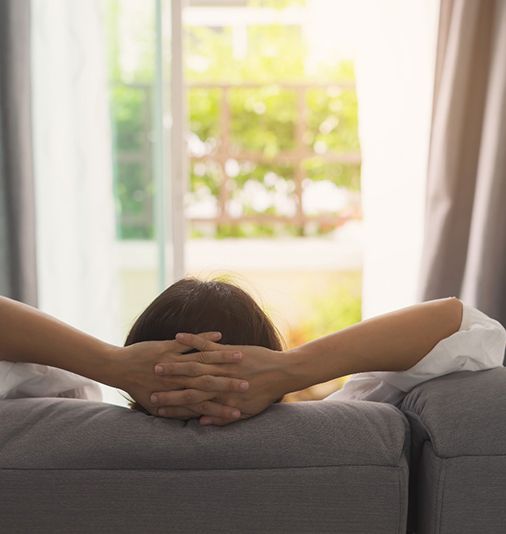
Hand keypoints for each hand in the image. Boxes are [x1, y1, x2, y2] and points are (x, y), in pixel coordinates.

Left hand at [104, 332, 248, 418]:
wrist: (117, 369)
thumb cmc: (137, 387)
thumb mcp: (157, 405)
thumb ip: (179, 412)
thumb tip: (199, 423)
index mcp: (176, 395)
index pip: (205, 404)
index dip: (223, 408)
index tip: (241, 410)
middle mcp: (178, 380)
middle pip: (209, 383)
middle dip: (230, 384)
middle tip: (248, 385)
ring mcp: (174, 362)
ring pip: (203, 361)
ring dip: (223, 359)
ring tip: (241, 357)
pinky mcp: (168, 347)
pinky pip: (189, 342)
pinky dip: (204, 337)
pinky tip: (220, 333)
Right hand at [150, 333, 293, 424]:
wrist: (284, 374)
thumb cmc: (266, 393)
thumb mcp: (247, 410)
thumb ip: (224, 418)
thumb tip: (204, 423)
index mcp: (222, 400)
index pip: (191, 405)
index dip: (171, 406)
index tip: (154, 406)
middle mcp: (219, 383)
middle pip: (187, 386)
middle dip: (166, 387)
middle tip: (148, 388)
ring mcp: (224, 366)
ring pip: (194, 366)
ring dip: (174, 365)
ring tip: (156, 364)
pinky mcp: (229, 351)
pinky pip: (207, 345)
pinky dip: (193, 340)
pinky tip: (178, 335)